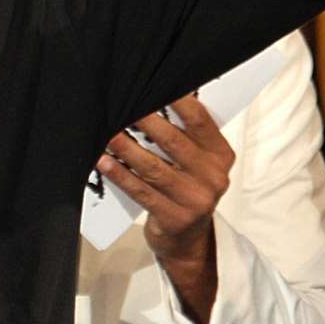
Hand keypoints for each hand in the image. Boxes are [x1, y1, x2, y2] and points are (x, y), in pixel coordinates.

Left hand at [99, 95, 233, 323]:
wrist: (187, 240)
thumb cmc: (186, 189)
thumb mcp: (196, 163)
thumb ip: (184, 137)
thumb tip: (151, 101)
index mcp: (220, 155)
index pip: (200, 121)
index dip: (178, 101)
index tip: (154, 83)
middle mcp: (212, 176)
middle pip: (173, 142)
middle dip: (144, 121)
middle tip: (121, 104)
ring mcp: (195, 200)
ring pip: (153, 167)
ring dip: (125, 148)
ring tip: (106, 132)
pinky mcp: (174, 218)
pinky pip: (141, 191)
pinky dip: (120, 175)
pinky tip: (104, 162)